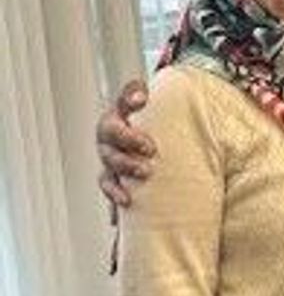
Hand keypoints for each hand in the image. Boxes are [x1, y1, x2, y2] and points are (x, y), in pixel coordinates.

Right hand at [96, 78, 155, 211]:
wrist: (151, 153)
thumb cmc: (158, 131)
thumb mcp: (164, 114)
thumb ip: (158, 104)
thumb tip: (150, 97)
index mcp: (124, 112)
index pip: (124, 99)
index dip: (130, 96)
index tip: (142, 100)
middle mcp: (112, 131)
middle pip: (110, 130)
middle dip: (129, 138)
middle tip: (150, 147)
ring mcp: (109, 153)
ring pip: (109, 158)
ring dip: (126, 165)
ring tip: (146, 172)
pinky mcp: (111, 175)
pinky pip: (107, 183)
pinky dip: (115, 191)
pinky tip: (126, 199)